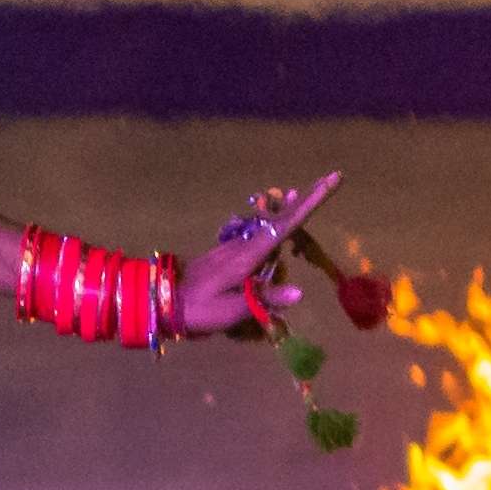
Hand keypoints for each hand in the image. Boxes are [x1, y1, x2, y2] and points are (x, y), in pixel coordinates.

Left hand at [177, 170, 341, 336]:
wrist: (160, 302)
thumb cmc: (197, 308)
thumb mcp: (231, 310)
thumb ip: (264, 300)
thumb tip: (299, 291)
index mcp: (247, 257)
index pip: (285, 226)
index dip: (309, 204)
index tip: (329, 180)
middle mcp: (244, 247)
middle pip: (281, 219)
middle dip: (306, 200)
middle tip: (330, 179)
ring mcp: (235, 249)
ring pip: (269, 225)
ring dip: (290, 210)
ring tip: (306, 194)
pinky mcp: (228, 256)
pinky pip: (259, 237)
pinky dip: (273, 226)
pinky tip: (276, 224)